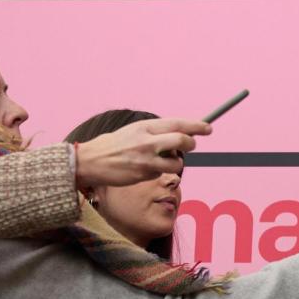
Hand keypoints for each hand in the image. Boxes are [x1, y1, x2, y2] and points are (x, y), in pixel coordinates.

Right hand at [74, 117, 210, 186]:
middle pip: (182, 141)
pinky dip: (160, 171)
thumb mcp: (134, 131)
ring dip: (176, 163)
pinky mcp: (144, 174)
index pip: (177, 124)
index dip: (196, 126)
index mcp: (145, 127)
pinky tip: (145, 169)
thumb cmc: (114, 145)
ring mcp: (146, 159)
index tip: (208, 128)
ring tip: (162, 160)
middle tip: (192, 145)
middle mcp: (147, 141)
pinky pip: (162, 174)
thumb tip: (182, 134)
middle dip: (191, 144)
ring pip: (177, 162)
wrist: (90, 161)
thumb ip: (156, 133)